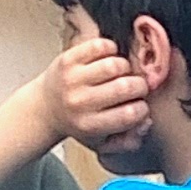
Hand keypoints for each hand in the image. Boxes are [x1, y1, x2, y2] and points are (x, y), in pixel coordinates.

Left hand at [37, 31, 150, 161]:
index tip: (139, 106)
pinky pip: (100, 46)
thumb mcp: (101, 143)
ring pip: (115, 65)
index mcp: (89, 125)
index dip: (142, 108)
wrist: (44, 107)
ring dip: (125, 68)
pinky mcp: (67, 59)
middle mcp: (80, 102)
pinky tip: (108, 59)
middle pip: (126, 87)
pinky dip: (110, 49)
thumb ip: (128, 141)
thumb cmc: (79, 123)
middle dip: (139, 86)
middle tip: (134, 88)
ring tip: (120, 74)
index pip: (130, 114)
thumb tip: (146, 122)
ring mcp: (72, 78)